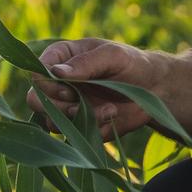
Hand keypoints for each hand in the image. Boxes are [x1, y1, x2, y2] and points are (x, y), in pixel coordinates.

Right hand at [29, 37, 158, 134]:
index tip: (69, 89)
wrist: (155, 90)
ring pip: (52, 122)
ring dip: (79, 119)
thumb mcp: (113, 56)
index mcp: (61, 58)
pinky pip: (74, 136)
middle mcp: (59, 83)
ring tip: (109, 110)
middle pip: (36, 101)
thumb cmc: (133, 64)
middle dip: (59, 107)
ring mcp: (67, 106)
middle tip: (81, 104)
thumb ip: (86, 63)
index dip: (47, 85)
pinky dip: (93, 130)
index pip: (36, 73)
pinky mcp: (79, 125)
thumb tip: (56, 72)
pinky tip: (112, 116)